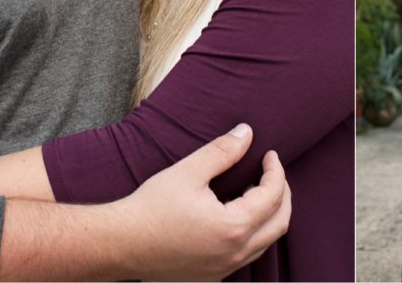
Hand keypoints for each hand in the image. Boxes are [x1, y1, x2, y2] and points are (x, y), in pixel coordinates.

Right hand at [116, 123, 290, 280]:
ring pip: (265, 243)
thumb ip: (222, 151)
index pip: (272, 196)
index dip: (276, 171)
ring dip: (269, 215)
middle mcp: (233, 255)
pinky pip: (246, 255)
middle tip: (272, 172)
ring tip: (258, 190)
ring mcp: (223, 270)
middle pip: (279, 223)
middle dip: (282, 194)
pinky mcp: (211, 276)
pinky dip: (253, 232)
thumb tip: (247, 132)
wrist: (118, 243)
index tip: (269, 154)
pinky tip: (237, 214)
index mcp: (232, 229)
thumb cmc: (150, 207)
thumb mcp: (188, 172)